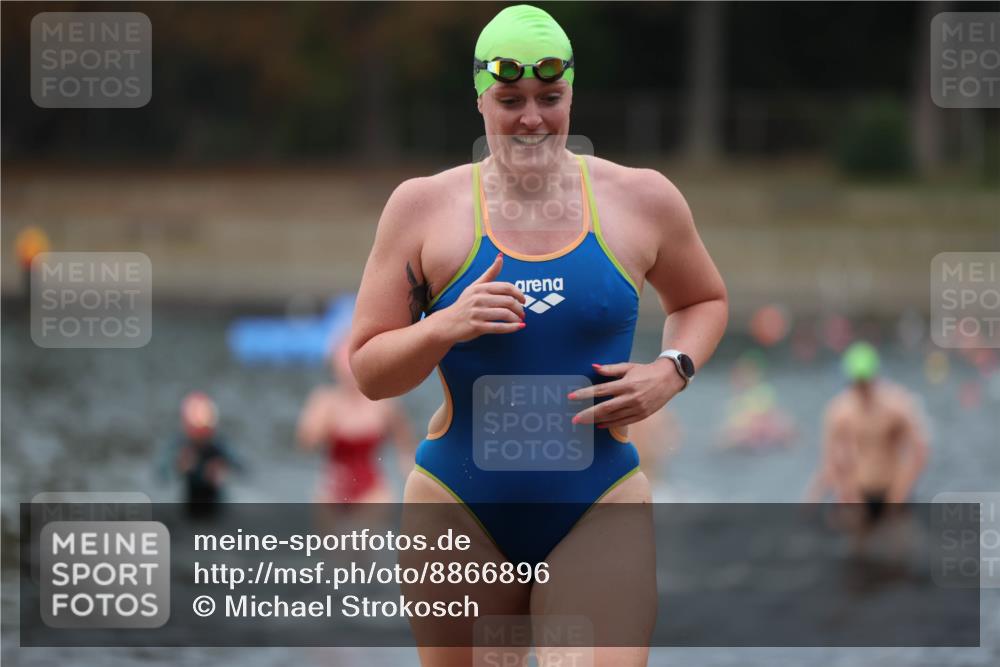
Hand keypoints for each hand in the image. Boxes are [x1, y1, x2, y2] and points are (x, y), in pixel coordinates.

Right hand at [436, 253, 525, 342]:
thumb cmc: (464, 304)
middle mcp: (478, 299)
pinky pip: (499, 327)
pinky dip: (512, 328)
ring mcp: (477, 313)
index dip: (519, 293)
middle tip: (522, 313)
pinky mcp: (477, 327)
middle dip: (519, 308)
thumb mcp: (475, 286)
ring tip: (520, 320)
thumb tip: (501, 256)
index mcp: (480, 288)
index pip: (506, 287)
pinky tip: (519, 327)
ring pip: (505, 314)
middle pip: (508, 301)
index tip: (523, 300)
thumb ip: (490, 273)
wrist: (447, 323)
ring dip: (517, 318)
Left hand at [568, 358, 685, 428]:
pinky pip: (623, 422)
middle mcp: (631, 397)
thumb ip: (610, 369)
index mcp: (626, 384)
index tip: (571, 397)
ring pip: (613, 417)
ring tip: (584, 421)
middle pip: (605, 408)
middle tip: (574, 419)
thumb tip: (593, 367)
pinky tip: (599, 425)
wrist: (669, 378)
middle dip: (588, 414)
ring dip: (597, 420)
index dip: (584, 394)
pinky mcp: (642, 415)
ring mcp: (637, 408)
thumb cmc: (646, 371)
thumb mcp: (628, 367)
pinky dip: (610, 424)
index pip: (600, 390)